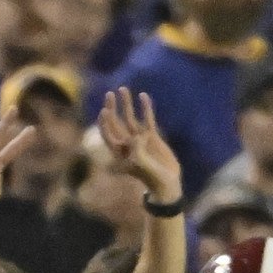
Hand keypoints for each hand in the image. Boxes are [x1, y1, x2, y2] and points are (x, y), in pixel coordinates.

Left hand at [95, 87, 179, 202]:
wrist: (167, 183)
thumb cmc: (153, 178)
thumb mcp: (144, 167)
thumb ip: (138, 152)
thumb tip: (135, 137)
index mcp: (119, 154)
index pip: (108, 135)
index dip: (105, 123)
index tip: (105, 110)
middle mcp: (127, 144)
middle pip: (116, 122)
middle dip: (112, 108)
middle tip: (109, 94)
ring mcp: (139, 139)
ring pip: (130, 118)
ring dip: (126, 104)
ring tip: (123, 89)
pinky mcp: (152, 136)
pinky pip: (147, 119)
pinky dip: (145, 108)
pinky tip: (143, 96)